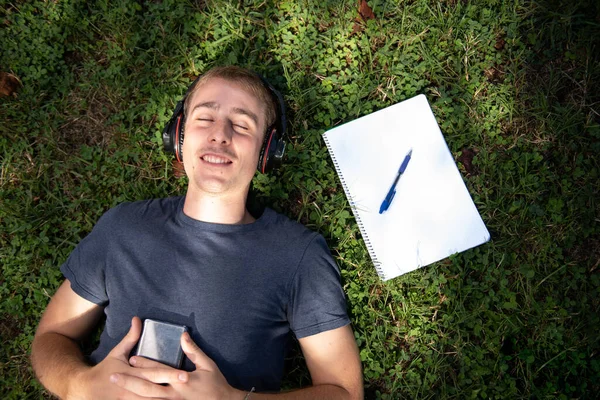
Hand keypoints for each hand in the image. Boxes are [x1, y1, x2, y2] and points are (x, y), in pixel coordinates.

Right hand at [68, 317, 188, 399]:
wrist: (86, 390)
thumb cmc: (105, 369)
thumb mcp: (117, 352)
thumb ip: (131, 338)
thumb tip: (138, 319)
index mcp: (131, 373)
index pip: (154, 373)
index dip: (170, 374)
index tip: (186, 375)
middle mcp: (132, 389)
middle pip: (155, 390)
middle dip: (172, 389)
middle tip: (189, 385)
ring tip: (184, 399)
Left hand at [125, 332, 244, 399]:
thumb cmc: (216, 385)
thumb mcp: (207, 365)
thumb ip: (193, 351)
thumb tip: (183, 335)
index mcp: (181, 381)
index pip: (159, 371)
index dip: (144, 364)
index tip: (131, 358)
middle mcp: (173, 394)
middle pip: (147, 388)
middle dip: (129, 382)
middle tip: (113, 376)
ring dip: (131, 394)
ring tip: (118, 388)